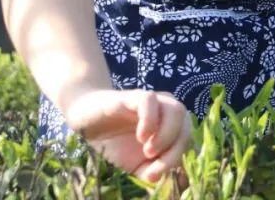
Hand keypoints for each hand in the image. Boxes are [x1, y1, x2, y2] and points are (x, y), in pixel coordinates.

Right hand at [64, 88, 193, 186]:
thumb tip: (167, 178)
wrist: (86, 122)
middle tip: (152, 159)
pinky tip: (141, 136)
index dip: (178, 157)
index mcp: (170, 126)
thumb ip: (154, 170)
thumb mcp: (136, 164)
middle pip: (187, 124)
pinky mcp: (132, 97)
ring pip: (176, 109)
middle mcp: (165, 110)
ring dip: (166, 135)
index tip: (156, 171)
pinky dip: (150, 120)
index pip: (188, 139)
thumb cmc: (115, 143)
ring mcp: (151, 102)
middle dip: (175, 148)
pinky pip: (150, 100)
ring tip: (148, 150)